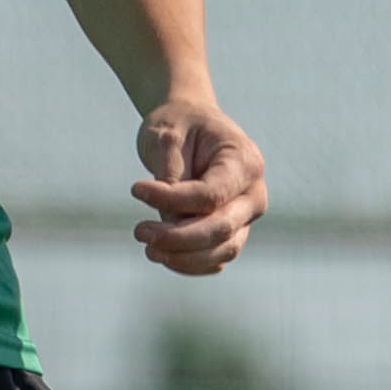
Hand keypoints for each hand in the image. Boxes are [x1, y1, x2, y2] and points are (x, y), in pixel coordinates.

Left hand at [130, 95, 264, 275]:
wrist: (191, 126)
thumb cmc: (180, 125)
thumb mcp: (168, 135)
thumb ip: (171, 174)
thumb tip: (170, 220)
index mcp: (246, 162)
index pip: (211, 195)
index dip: (173, 200)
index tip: (136, 189)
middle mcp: (254, 194)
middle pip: (221, 229)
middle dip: (178, 238)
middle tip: (139, 231)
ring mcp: (246, 217)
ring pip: (222, 251)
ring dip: (183, 257)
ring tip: (147, 246)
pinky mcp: (233, 233)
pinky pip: (215, 259)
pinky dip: (189, 264)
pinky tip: (161, 254)